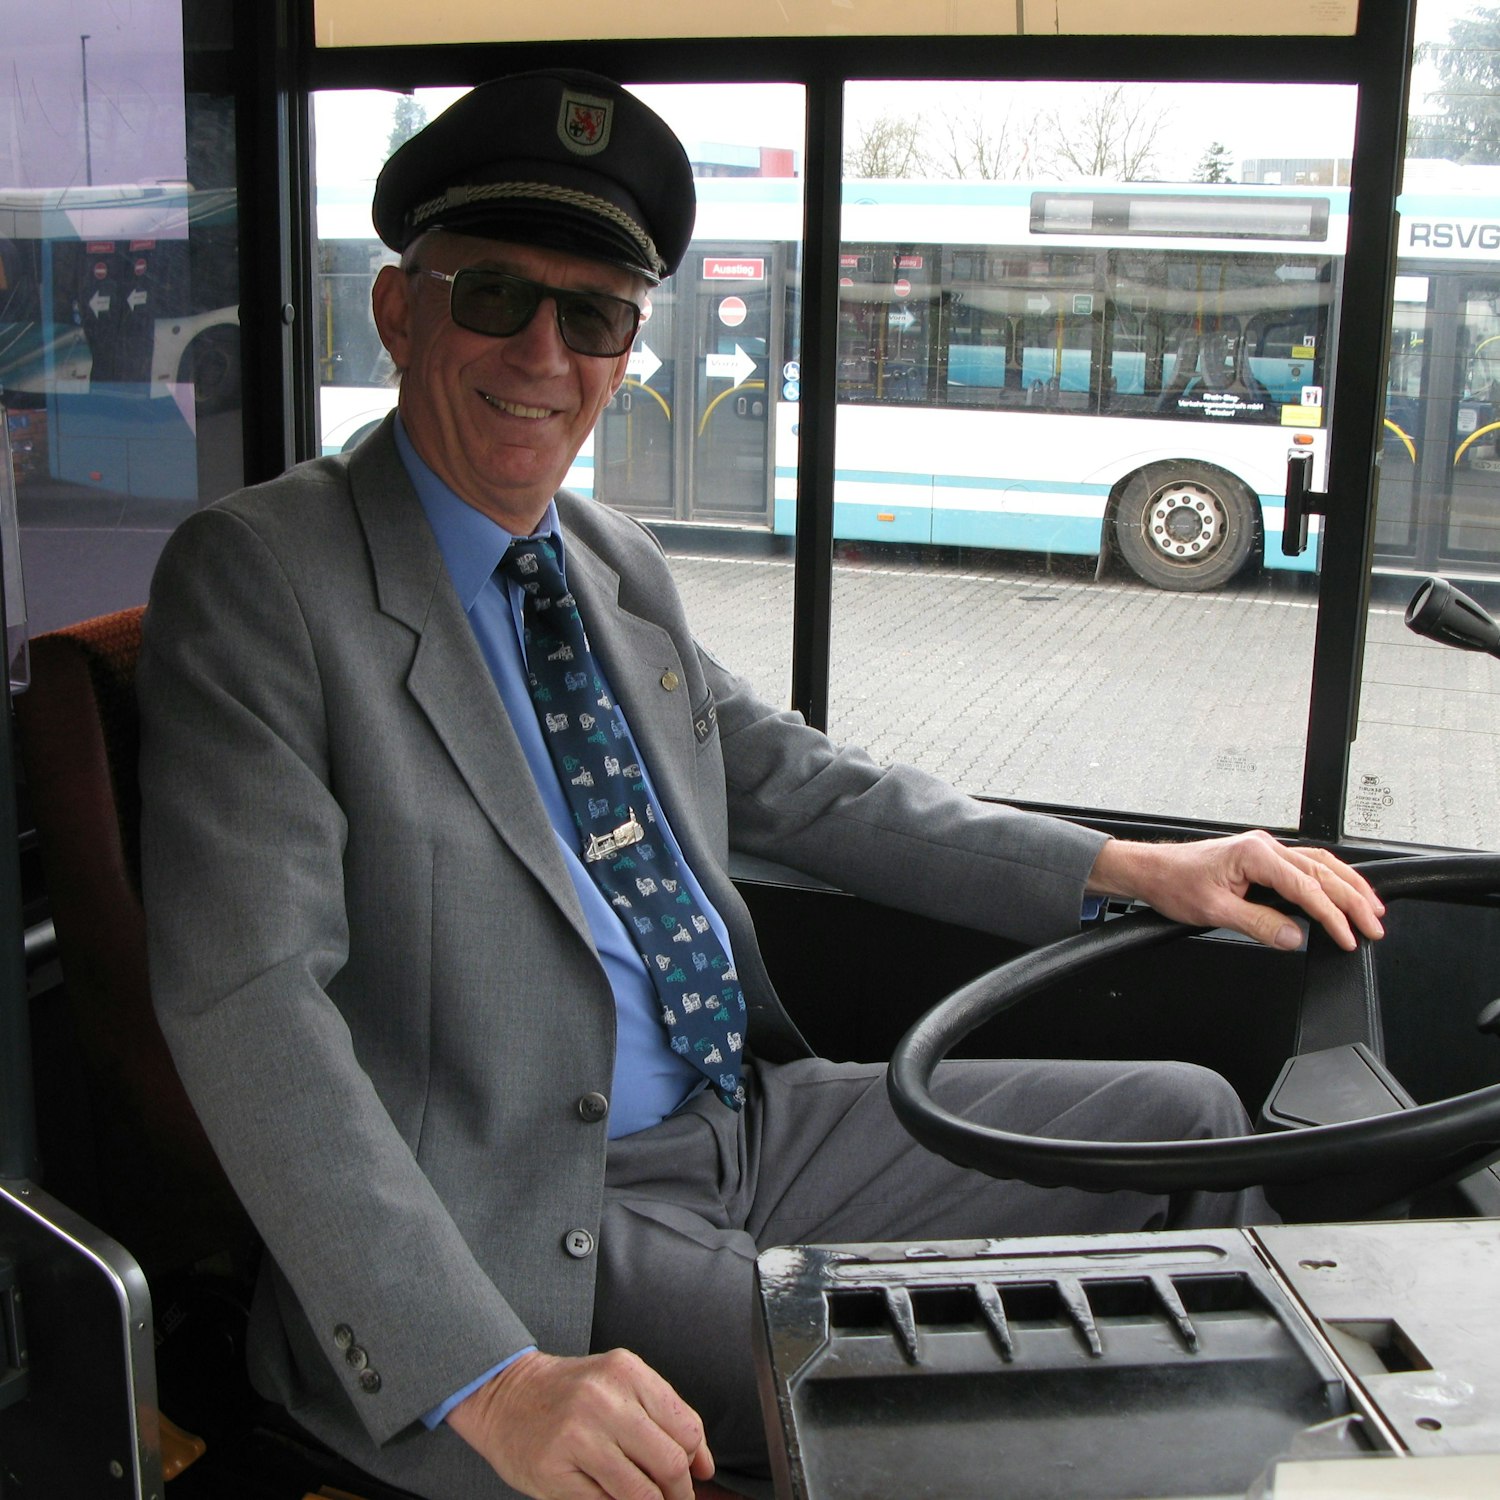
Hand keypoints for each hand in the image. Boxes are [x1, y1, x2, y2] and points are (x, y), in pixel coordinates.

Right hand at [446, 1348, 713, 1499]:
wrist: (503, 1395)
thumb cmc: (569, 1393)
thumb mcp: (618, 1384)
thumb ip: (663, 1416)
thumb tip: (704, 1467)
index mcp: (626, 1372)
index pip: (686, 1428)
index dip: (696, 1463)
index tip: (694, 1479)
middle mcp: (603, 1399)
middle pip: (670, 1462)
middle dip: (679, 1493)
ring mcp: (577, 1437)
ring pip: (642, 1493)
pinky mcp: (554, 1473)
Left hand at [1086, 830, 1385, 952]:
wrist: (1152, 870)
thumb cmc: (1175, 883)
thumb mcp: (1215, 911)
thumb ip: (1258, 924)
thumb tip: (1295, 937)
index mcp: (1255, 854)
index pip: (1306, 887)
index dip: (1332, 915)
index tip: (1349, 937)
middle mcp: (1265, 846)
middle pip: (1322, 872)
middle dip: (1353, 901)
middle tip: (1376, 927)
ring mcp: (1265, 850)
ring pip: (1321, 865)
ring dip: (1349, 887)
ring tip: (1373, 909)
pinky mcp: (1263, 858)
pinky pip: (1306, 866)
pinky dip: (1330, 880)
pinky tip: (1344, 891)